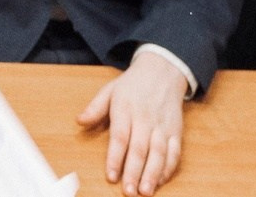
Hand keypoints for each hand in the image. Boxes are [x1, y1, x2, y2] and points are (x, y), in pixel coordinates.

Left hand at [77, 53, 188, 195]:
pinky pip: (175, 152)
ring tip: (145, 191)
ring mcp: (162, 126)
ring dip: (152, 174)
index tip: (111, 176)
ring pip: (159, 153)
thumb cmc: (132, 84)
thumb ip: (95, 108)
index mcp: (125, 108)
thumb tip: (79, 121)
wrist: (163, 71)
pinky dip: (169, 168)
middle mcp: (145, 119)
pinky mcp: (176, 131)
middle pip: (139, 149)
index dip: (115, 158)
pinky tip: (161, 181)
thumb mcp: (109, 90)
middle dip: (134, 172)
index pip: (120, 137)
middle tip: (128, 191)